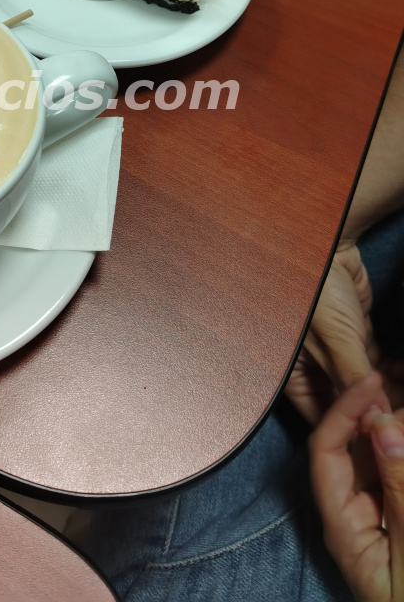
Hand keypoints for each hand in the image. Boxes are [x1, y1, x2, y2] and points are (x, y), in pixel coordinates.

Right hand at [287, 243, 382, 423]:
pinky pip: (378, 368)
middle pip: (350, 407)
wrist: (329, 247)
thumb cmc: (318, 290)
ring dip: (391, 394)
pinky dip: (395, 375)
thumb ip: (356, 382)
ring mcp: (338, 357)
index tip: (384, 441)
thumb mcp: (337, 341)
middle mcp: (315, 370)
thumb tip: (376, 423)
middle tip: (402, 421)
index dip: (354, 433)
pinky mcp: (357, 342)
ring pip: (368, 388)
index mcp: (296, 376)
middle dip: (378, 413)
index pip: (326, 419)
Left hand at [310, 372, 403, 601]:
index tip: (372, 379)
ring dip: (396, 436)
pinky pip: (397, 481)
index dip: (345, 408)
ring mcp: (378, 522)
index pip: (326, 450)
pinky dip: (403, 458)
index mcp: (342, 526)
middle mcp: (354, 519)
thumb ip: (401, 490)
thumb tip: (382, 428)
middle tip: (401, 385)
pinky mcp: (398, 526)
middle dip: (380, 416)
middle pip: (357, 451)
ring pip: (383, 462)